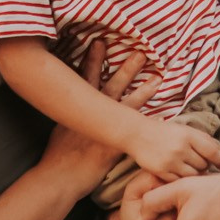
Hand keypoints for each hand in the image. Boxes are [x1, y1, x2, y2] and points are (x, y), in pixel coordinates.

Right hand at [38, 43, 156, 195]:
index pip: (86, 78)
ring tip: (158, 79)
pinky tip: (162, 118)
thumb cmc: (57, 154)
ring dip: (143, 92)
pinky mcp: (114, 146)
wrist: (60, 176)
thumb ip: (68, 114)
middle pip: (111, 87)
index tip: (100, 43)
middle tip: (141, 54)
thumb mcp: (58, 127)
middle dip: (126, 70)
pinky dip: (148, 124)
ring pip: (127, 107)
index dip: (93, 60)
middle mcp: (93, 116)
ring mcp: (105, 130)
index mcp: (77, 108)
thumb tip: (70, 105)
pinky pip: (135, 133)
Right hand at [129, 121, 219, 181]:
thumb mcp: (184, 129)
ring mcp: (171, 161)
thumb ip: (202, 138)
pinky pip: (179, 180)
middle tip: (202, 165)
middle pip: (203, 165)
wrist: (137, 134)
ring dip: (195, 173)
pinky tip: (180, 173)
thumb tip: (219, 151)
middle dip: (205, 166)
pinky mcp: (162, 171)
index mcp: (188, 135)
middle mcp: (181, 148)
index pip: (213, 151)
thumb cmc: (164, 132)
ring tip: (191, 169)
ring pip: (193, 175)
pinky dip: (182, 178)